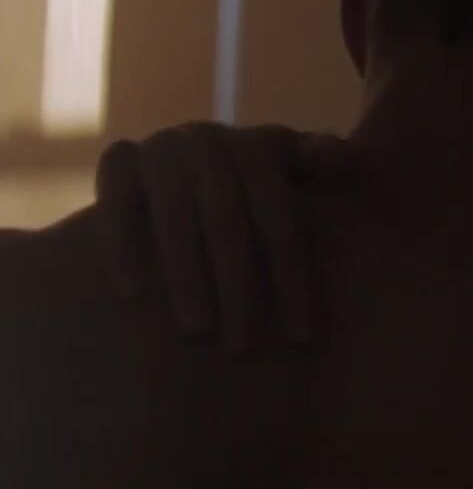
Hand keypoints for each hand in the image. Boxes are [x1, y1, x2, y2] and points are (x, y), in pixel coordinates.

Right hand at [91, 122, 350, 350]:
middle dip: (239, 288)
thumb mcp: (291, 166)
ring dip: (185, 277)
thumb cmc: (255, 179)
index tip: (302, 335)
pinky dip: (120, 244)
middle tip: (243, 347)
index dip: (294, 278)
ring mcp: (162, 147)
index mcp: (259, 148)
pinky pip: (115, 201)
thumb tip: (342, 158)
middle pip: (228, 222)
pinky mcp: (118, 159)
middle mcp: (210, 141)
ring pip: (174, 217)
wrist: (188, 153)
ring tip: (198, 332)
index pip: (281, 220)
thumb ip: (318, 163)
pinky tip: (131, 294)